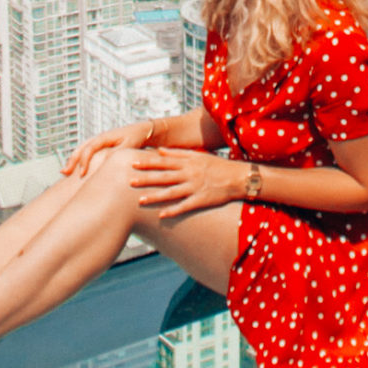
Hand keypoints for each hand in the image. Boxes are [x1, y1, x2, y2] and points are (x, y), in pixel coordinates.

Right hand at [63, 122, 152, 179]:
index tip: (82, 174)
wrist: (144, 130)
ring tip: (65, 173)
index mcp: (105, 137)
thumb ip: (118, 153)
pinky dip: (80, 160)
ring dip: (74, 160)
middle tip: (64, 173)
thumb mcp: (129, 145)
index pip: (89, 148)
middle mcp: (100, 138)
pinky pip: (87, 153)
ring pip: (82, 150)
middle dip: (72, 160)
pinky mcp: (102, 147)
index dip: (84, 161)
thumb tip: (107, 163)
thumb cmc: (138, 137)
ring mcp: (100, 142)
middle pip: (81, 148)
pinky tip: (77, 170)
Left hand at [130, 148, 244, 218]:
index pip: (163, 162)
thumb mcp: (198, 155)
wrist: (238, 177)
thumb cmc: (216, 166)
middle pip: (164, 177)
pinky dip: (173, 211)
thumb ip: (178, 153)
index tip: (133, 162)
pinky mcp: (202, 200)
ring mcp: (195, 187)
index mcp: (188, 162)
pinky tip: (162, 216)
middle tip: (129, 181)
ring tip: (140, 200)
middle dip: (146, 178)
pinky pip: (185, 206)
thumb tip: (159, 151)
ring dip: (155, 196)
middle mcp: (189, 174)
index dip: (148, 162)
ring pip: (172, 192)